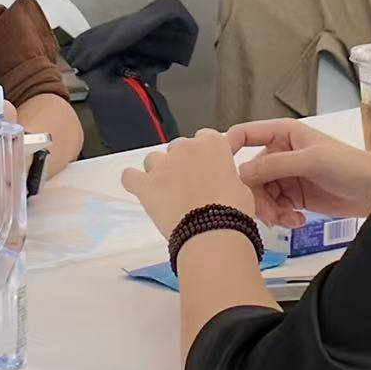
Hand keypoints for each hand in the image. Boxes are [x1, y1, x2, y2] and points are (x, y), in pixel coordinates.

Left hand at [120, 129, 258, 236]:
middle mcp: (185, 148)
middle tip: (190, 187)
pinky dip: (134, 181)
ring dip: (159, 172)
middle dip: (182, 164)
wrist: (212, 231)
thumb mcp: (241, 187)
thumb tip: (221, 183)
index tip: (206, 168)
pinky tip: (140, 189)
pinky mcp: (145, 184)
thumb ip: (226, 175)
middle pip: (178, 148)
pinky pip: (129, 176)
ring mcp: (163, 165)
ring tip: (167, 193)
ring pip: (154, 160)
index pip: (205, 138)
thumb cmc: (231, 211)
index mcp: (212, 144)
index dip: (205, 155)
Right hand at [230, 119, 370, 228]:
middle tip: (269, 214)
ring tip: (287, 220)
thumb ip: (275, 165)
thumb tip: (241, 173)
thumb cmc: (350, 166)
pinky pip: (273, 208)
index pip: (244, 135)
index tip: (219, 173)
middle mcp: (279, 153)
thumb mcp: (312, 161)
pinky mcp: (293, 197)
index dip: (228, 149)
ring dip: (269, 210)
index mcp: (282, 134)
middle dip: (255, 195)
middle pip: (248, 174)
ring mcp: (285, 176)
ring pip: (259, 195)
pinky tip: (296, 221)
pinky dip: (281, 217)